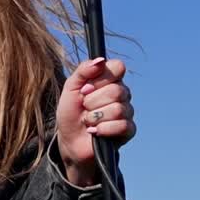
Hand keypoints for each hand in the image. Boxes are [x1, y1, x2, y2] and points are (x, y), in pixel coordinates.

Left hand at [55, 56, 135, 184]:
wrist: (70, 140)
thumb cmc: (71, 112)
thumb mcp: (70, 88)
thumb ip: (83, 71)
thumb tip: (100, 60)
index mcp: (110, 80)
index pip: (118, 67)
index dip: (99, 79)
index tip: (85, 89)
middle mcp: (122, 94)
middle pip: (116, 90)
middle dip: (92, 102)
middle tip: (84, 108)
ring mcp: (127, 112)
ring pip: (118, 109)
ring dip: (95, 117)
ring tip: (88, 121)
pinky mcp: (129, 130)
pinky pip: (122, 126)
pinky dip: (103, 129)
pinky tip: (95, 131)